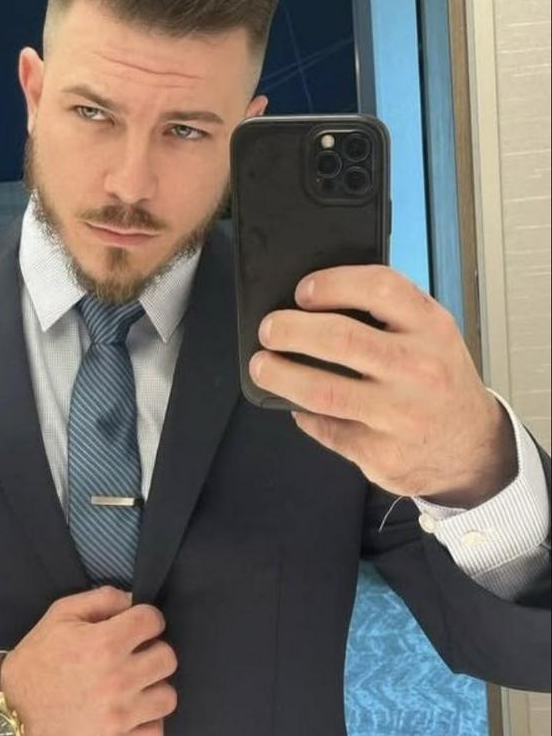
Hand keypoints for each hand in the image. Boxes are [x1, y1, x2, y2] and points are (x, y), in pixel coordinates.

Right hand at [0, 586, 177, 735]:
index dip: (146, 619)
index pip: (153, 621)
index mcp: (105, 643)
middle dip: (153, 652)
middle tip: (133, 657)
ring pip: (168, 697)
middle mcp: (118, 679)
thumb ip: (102, 599)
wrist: (10, 705)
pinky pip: (156, 734)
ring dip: (153, 689)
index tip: (135, 628)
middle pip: (168, 659)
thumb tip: (133, 601)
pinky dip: (147, 723)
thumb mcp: (62, 613)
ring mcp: (119, 716)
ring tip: (134, 687)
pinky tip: (131, 713)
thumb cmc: (39, 656)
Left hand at [249, 264, 517, 505]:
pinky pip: (325, 428)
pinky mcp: (380, 452)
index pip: (379, 288)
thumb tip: (313, 307)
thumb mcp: (433, 337)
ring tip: (262, 367)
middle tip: (269, 330)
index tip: (303, 291)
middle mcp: (418, 369)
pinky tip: (298, 406)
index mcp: (431, 328)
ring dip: (281, 376)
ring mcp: (399, 414)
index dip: (333, 284)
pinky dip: (304, 415)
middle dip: (291, 330)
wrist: (473, 448)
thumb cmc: (439, 383)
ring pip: (323, 391)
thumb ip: (388, 317)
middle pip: (340, 339)